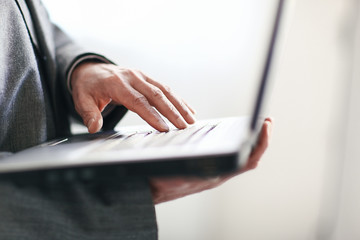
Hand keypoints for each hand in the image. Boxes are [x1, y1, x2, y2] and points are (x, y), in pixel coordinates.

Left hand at [71, 62, 195, 132]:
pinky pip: (165, 88)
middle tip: (183, 126)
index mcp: (116, 83)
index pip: (137, 101)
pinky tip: (189, 109)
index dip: (152, 115)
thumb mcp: (82, 100)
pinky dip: (178, 99)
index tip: (164, 128)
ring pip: (164, 90)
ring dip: (179, 105)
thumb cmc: (88, 87)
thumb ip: (89, 114)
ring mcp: (141, 76)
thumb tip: (94, 127)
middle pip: (156, 95)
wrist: (91, 70)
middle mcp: (132, 77)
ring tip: (191, 120)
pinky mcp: (146, 78)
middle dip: (172, 112)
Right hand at [150, 118, 272, 203]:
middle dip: (261, 139)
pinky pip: (231, 156)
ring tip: (258, 126)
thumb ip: (191, 170)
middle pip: (250, 156)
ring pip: (242, 156)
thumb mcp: (175, 172)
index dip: (261, 142)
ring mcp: (216, 171)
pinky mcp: (210, 168)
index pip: (249, 160)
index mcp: (216, 175)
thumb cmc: (161, 180)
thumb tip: (210, 166)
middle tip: (268, 121)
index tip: (266, 124)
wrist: (152, 187)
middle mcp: (220, 173)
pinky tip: (235, 135)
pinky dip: (238, 144)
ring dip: (252, 141)